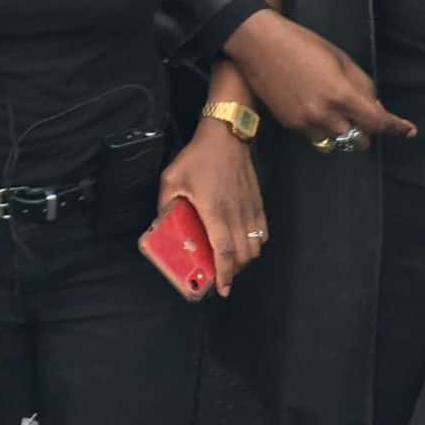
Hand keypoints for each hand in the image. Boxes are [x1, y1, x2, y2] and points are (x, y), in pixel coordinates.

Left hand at [157, 124, 266, 296]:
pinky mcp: (258, 203)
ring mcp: (250, 209)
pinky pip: (263, 232)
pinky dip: (256, 244)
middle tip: (220, 276)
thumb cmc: (196, 157)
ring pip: (255, 246)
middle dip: (233, 271)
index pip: (224, 251)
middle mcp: (236, 214)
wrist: (226, 135)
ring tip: (230, 261)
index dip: (225, 274)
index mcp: (214, 211)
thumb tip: (161, 225)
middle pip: (243, 255)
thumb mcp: (171, 178)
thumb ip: (166, 204)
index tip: (222, 290)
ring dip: (244, 260)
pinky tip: (244, 244)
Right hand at [222, 11, 416, 150]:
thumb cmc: (303, 44)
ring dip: (345, 133)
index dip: (396, 128)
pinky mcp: (290, 126)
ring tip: (339, 113)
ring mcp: (306, 124)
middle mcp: (325, 115)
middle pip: (359, 141)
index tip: (408, 131)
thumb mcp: (341, 58)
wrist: (260, 45)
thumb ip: (362, 85)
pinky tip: (318, 110)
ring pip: (337, 143)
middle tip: (363, 114)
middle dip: (366, 131)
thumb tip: (375, 106)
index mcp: (342, 95)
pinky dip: (324, 130)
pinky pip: (317, 138)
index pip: (378, 122)